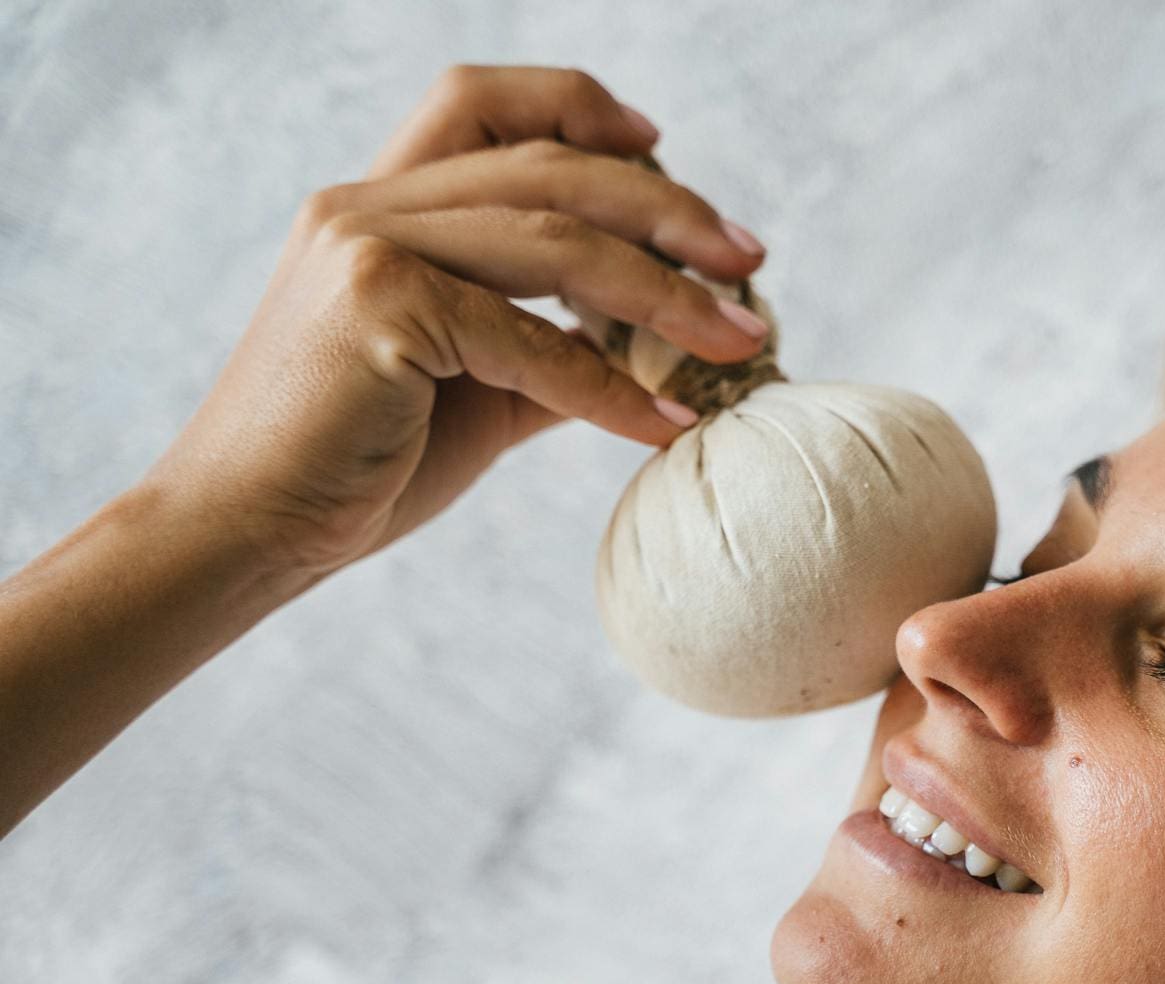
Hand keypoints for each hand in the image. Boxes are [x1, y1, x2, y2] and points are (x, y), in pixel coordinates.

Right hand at [142, 63, 770, 577]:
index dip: (576, 104)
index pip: (480, 105)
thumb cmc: (357, 467)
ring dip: (668, 293)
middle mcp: (367, 205)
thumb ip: (548, 352)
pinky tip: (669, 427)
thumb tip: (648, 354)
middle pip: (551, 166)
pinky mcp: (377, 307)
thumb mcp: (472, 391)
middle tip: (750, 261)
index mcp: (380, 205)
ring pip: (557, 240)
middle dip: (670, 209)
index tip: (659, 144)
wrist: (250, 534)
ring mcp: (367, 247)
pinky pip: (532, 342)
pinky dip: (611, 390)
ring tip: (743, 337)